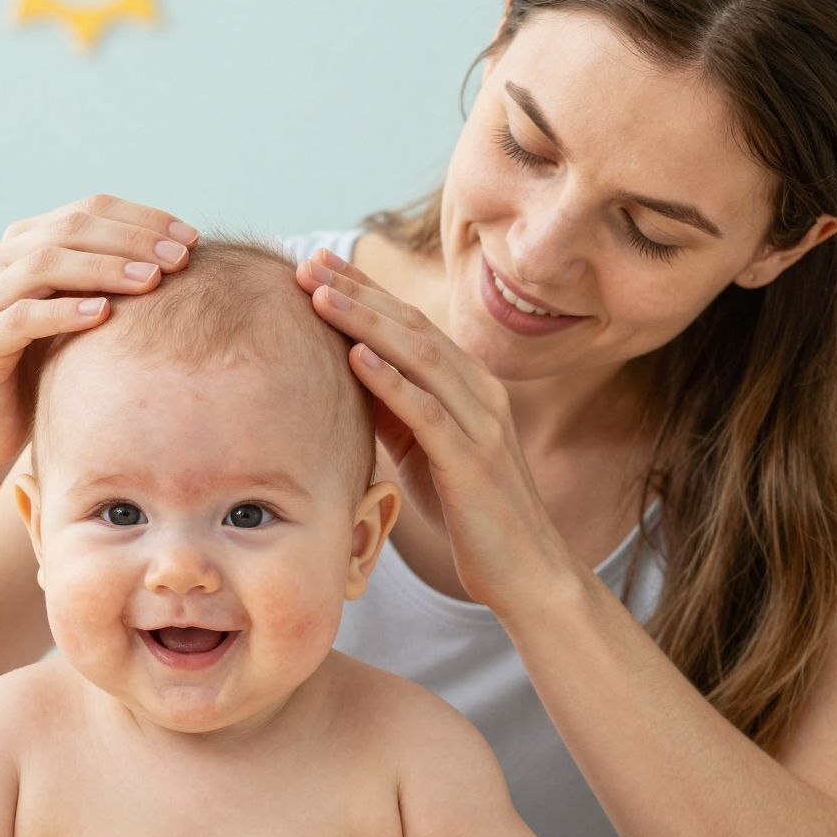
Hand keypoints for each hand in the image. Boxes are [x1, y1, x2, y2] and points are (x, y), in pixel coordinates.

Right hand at [0, 195, 198, 473]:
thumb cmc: (48, 367)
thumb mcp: (83, 313)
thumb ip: (111, 279)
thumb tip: (184, 252)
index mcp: (24, 242)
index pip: (89, 210)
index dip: (143, 219)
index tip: (194, 238)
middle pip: (70, 230)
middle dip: (131, 241)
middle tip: (180, 258)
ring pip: (45, 264)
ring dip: (104, 269)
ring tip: (152, 280)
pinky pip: (23, 317)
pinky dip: (65, 311)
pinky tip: (104, 315)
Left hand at [295, 249, 573, 620]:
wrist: (526, 574)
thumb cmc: (472, 517)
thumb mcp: (425, 455)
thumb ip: (397, 415)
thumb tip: (351, 379)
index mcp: (470, 388)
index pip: (411, 326)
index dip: (366, 292)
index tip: (318, 266)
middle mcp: (480, 394)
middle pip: (413, 328)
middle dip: (359, 292)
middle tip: (309, 263)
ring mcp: (481, 425)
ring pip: (420, 358)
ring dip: (367, 323)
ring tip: (321, 296)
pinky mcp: (473, 462)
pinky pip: (428, 413)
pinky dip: (391, 381)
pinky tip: (356, 358)